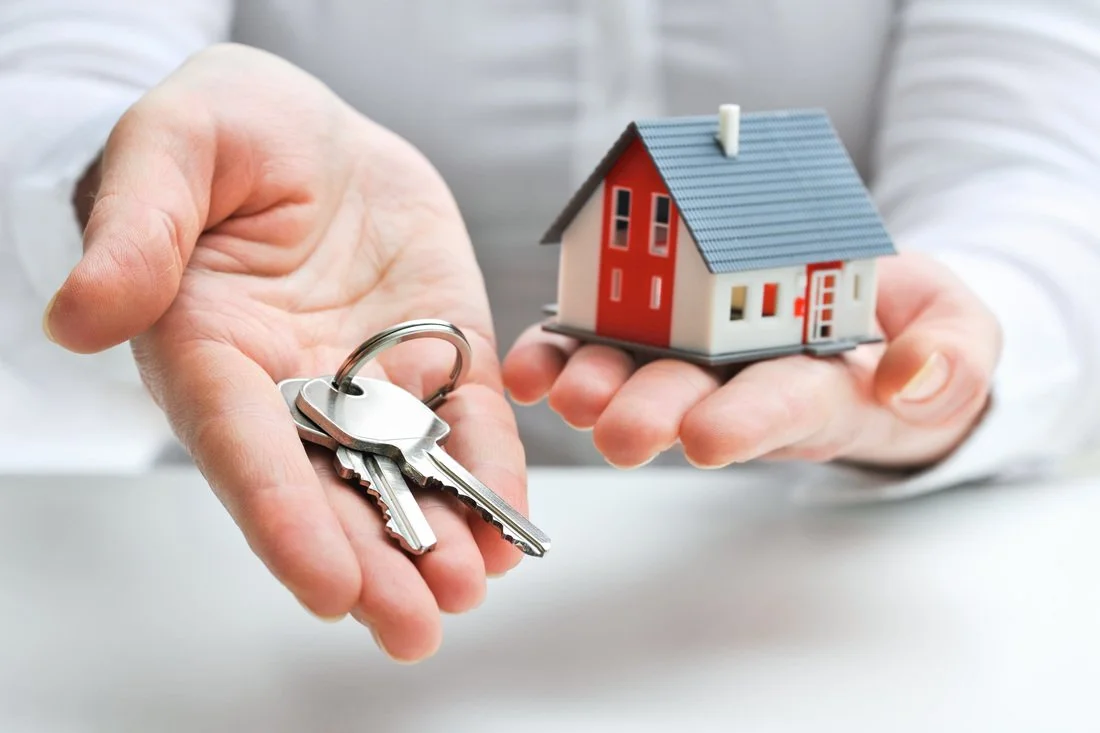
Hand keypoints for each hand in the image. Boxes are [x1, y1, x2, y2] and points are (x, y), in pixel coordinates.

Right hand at [45, 44, 525, 661]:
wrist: (309, 130)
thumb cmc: (224, 131)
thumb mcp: (169, 150)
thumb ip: (136, 229)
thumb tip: (81, 316)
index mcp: (211, 351)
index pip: (245, 447)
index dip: (282, 515)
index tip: (325, 582)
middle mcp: (292, 386)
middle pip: (328, 489)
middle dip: (371, 560)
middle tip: (413, 624)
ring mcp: (372, 377)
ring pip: (402, 473)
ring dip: (437, 537)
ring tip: (471, 589)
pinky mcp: (438, 353)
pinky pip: (466, 421)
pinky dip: (488, 472)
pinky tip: (509, 527)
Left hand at [503, 252, 999, 470]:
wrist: (863, 311)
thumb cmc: (908, 328)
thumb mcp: (958, 334)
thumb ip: (949, 355)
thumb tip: (911, 377)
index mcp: (818, 387)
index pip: (786, 407)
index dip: (750, 421)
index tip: (711, 437)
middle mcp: (744, 383)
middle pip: (696, 402)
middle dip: (655, 416)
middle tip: (620, 431)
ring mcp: (694, 358)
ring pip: (638, 377)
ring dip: (597, 387)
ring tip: (565, 393)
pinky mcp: (654, 330)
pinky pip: (599, 343)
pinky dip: (560, 354)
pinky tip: (530, 367)